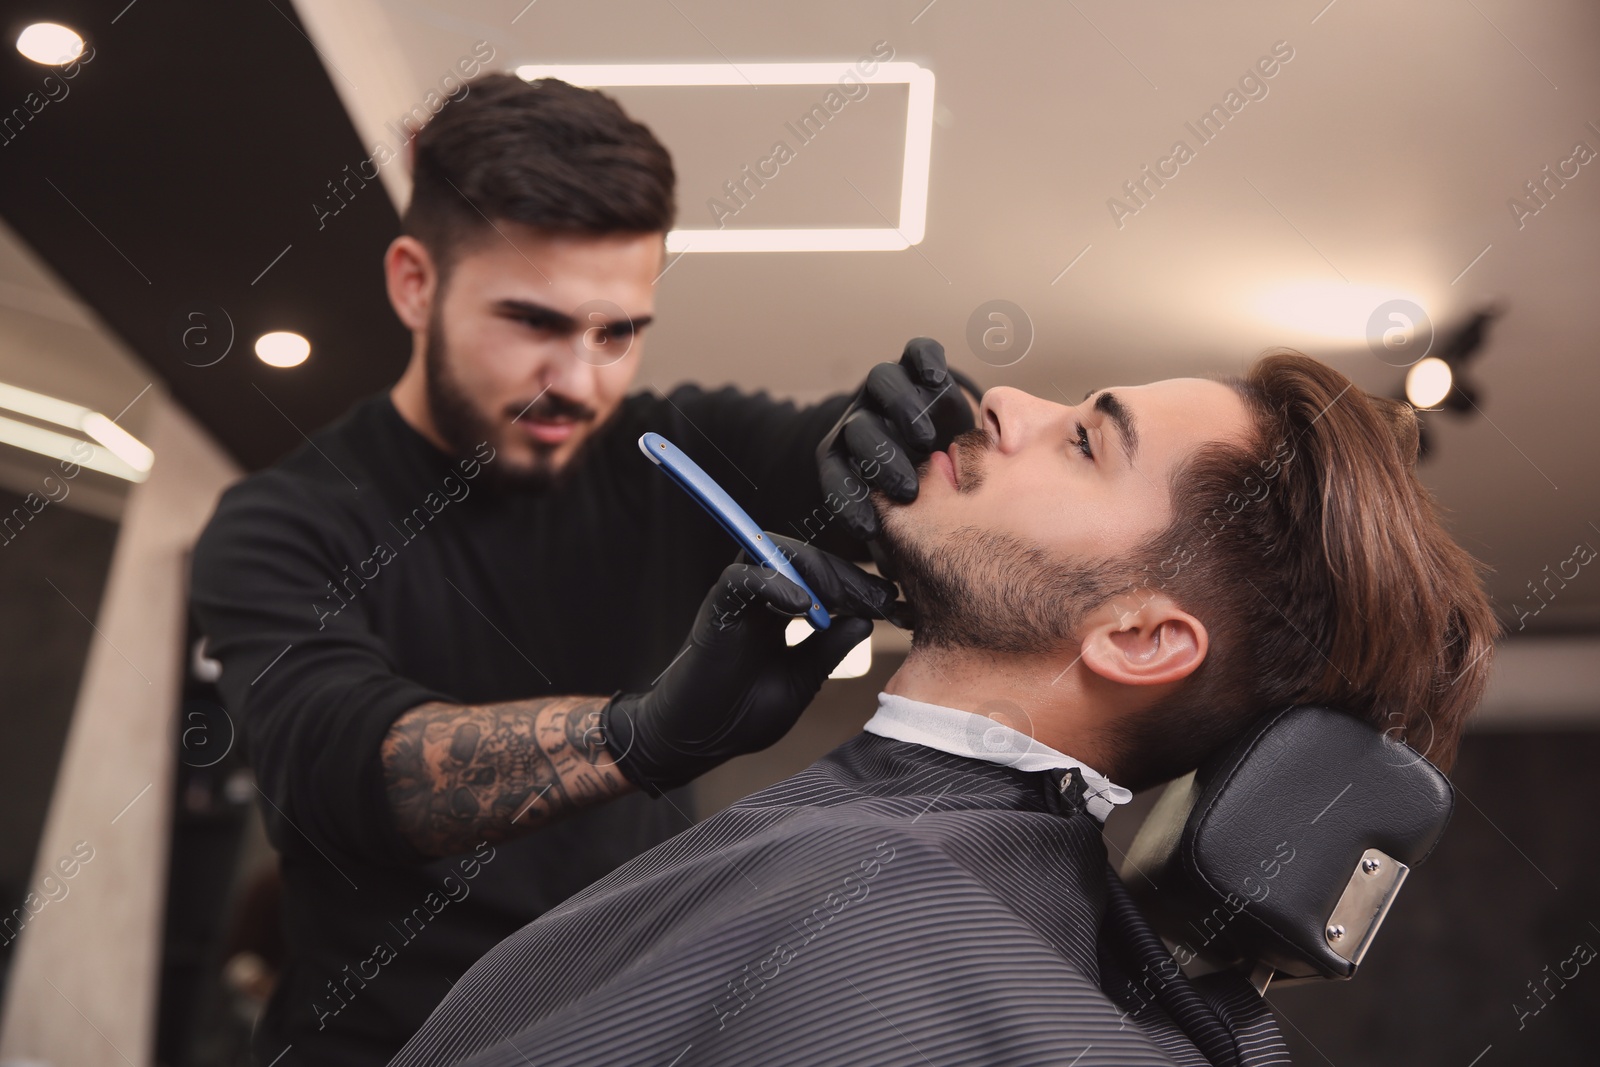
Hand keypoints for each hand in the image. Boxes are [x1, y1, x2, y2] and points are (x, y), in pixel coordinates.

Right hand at [599, 535, 898, 795]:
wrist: (695, 741)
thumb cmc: (740, 716)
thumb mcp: (802, 681)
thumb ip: (829, 650)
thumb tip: (865, 622)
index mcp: (778, 611)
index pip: (821, 578)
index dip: (856, 585)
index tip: (889, 604)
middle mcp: (758, 598)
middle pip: (805, 559)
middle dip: (847, 575)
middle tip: (879, 598)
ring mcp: (737, 601)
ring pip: (776, 554)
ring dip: (817, 572)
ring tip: (845, 600)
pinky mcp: (716, 610)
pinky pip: (743, 578)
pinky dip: (774, 584)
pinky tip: (804, 608)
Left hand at [816, 337, 976, 539]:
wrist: (952, 448)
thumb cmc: (928, 497)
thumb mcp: (908, 521)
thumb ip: (900, 541)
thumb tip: (896, 583)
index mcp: (847, 457)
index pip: (836, 474)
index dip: (848, 502)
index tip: (869, 530)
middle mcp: (864, 418)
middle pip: (859, 429)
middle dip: (879, 461)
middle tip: (907, 489)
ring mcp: (890, 390)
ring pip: (883, 385)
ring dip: (900, 412)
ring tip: (926, 441)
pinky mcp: (920, 365)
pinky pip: (918, 352)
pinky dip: (926, 362)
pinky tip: (938, 381)